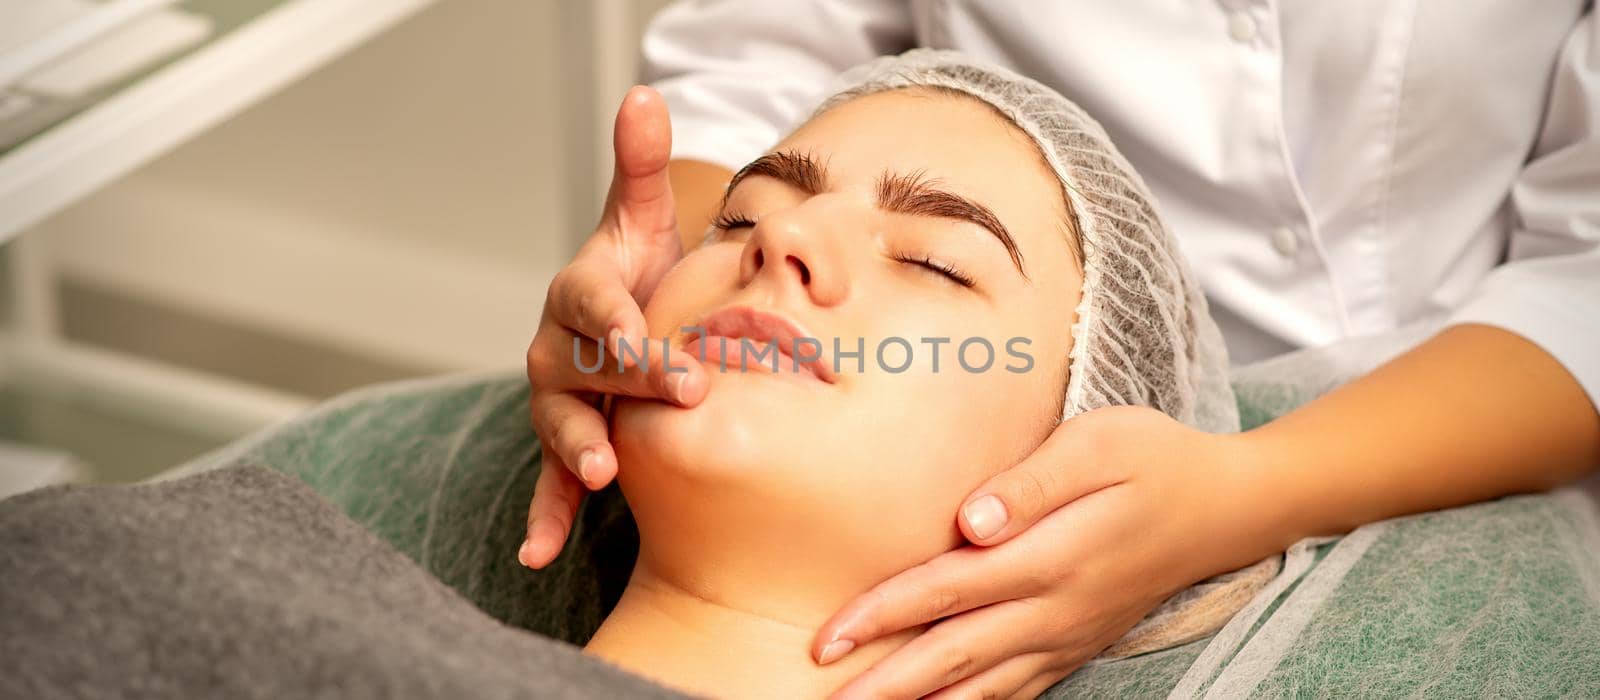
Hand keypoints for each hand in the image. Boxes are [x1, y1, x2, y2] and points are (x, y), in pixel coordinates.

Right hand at [520, 86, 710, 568]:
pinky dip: (544, 517)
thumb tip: (646, 94)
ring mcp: (558, 401)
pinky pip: (548, 484)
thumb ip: (640, 166)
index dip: (613, 317)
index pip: (590, 301)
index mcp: (583, 293)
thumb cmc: (641, 274)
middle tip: (681, 394)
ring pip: (560, 424)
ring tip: (599, 475)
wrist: (628, 321)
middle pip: (584, 366)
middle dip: (626, 382)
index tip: (642, 337)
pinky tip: (540, 555)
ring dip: (575, 449)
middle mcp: (558, 348)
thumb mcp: (644, 220)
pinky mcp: (565, 446)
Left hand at [814, 406, 1279, 698]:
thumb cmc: (1154, 458)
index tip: (826, 637)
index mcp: (1050, 555)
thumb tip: (972, 519)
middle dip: (882, 682)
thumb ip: (1032, 481)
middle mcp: (1054, 609)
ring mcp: (1067, 636)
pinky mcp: (1077, 645)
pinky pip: (1018, 691)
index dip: (881, 614)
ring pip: (981, 686)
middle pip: (951, 654)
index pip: (946, 590)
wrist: (1227, 507)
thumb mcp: (1098, 443)